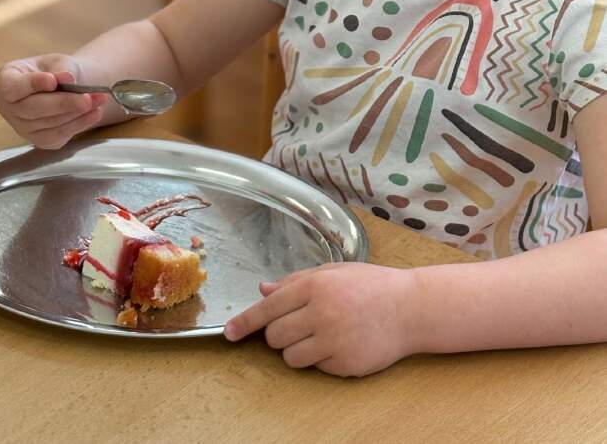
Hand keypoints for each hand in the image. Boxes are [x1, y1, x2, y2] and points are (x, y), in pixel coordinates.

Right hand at [0, 54, 107, 148]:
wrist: (67, 86)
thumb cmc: (56, 70)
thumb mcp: (57, 61)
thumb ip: (60, 69)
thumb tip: (67, 79)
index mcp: (6, 81)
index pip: (13, 87)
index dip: (32, 84)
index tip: (52, 81)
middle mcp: (8, 107)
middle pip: (32, 109)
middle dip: (62, 103)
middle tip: (86, 98)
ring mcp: (22, 127)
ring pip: (48, 123)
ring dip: (76, 113)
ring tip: (99, 99)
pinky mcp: (40, 140)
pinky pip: (59, 134)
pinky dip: (79, 124)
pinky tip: (95, 113)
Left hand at [224, 262, 419, 376]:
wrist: (410, 308)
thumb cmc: (370, 285)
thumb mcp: (333, 272)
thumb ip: (295, 281)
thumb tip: (263, 290)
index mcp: (316, 286)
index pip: (269, 307)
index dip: (245, 322)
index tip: (229, 334)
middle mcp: (322, 313)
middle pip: (275, 336)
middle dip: (279, 334)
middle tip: (299, 324)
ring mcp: (334, 340)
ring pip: (291, 357)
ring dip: (297, 349)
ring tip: (321, 334)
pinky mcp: (345, 363)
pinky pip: (316, 367)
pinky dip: (321, 359)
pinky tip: (341, 342)